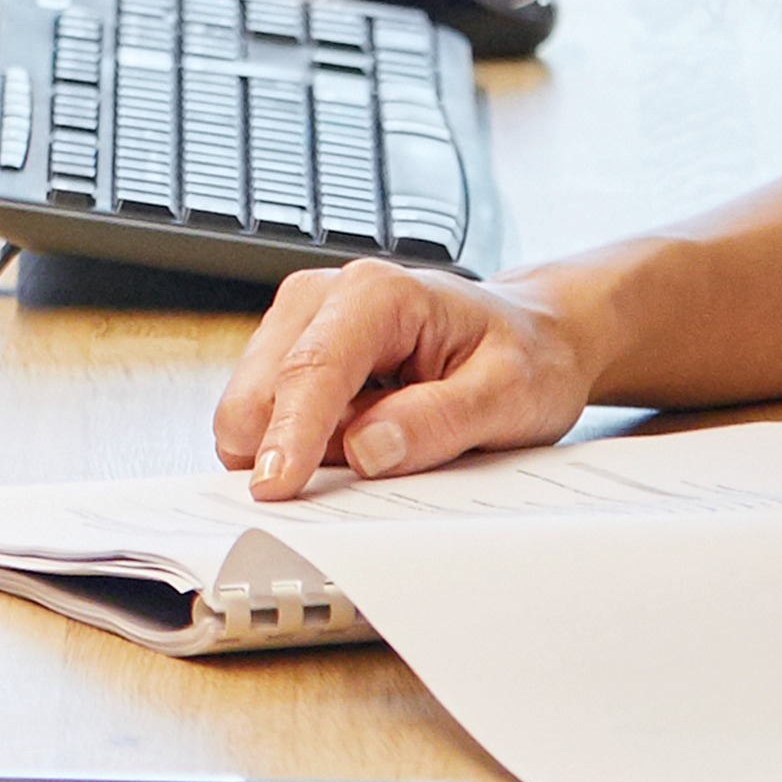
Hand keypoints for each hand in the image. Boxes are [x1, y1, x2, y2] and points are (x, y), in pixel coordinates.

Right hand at [214, 260, 596, 498]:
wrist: (529, 339)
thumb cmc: (523, 357)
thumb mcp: (509, 396)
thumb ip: (438, 421)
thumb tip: (366, 451)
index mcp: (377, 293)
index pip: (312, 368)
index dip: (288, 434)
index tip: (275, 488)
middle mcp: (323, 297)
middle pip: (258, 392)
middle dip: (286, 449)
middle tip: (362, 476)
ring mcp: (300, 324)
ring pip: (251, 410)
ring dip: (298, 449)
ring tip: (380, 444)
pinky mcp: (290, 353)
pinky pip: (267, 418)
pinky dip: (301, 446)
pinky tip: (358, 439)